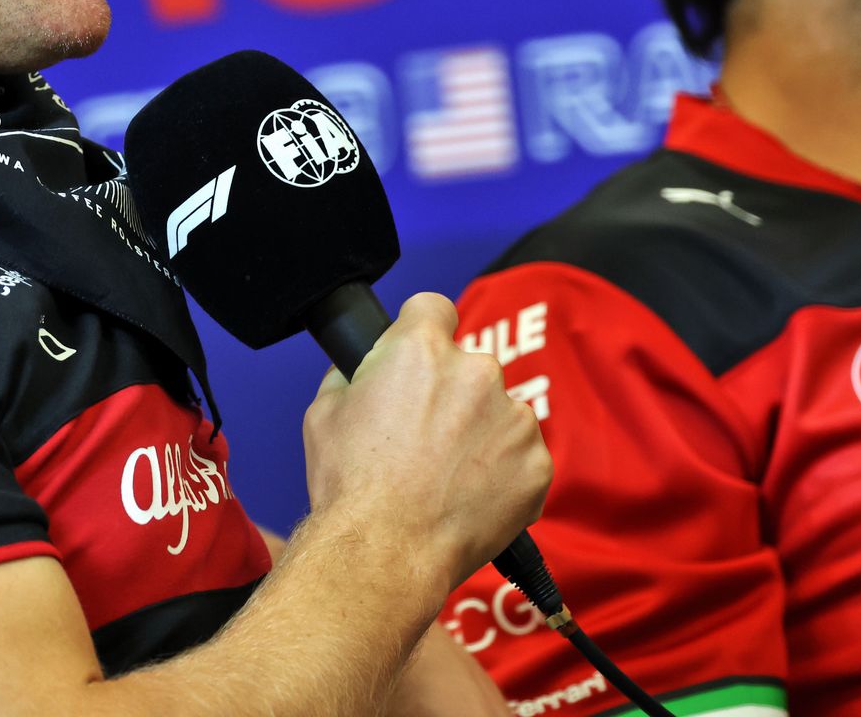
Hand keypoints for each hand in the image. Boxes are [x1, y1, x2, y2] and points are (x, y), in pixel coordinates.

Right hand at [302, 293, 551, 596]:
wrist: (386, 553)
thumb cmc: (350, 488)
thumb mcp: (324, 413)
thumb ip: (352, 376)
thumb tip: (363, 370)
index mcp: (420, 349)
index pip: (433, 308)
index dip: (422, 332)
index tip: (419, 360)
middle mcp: (476, 371)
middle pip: (469, 367)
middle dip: (451, 395)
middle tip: (423, 439)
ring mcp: (512, 417)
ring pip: (499, 412)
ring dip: (480, 434)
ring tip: (445, 478)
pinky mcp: (536, 462)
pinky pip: (522, 456)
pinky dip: (503, 474)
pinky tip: (470, 499)